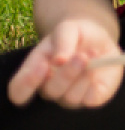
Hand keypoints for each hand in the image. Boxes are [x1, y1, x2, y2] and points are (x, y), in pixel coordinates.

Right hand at [7, 17, 123, 107]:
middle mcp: (49, 88)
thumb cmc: (76, 35)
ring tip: (94, 54)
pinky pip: (91, 101)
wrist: (100, 40)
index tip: (43, 66)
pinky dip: (97, 85)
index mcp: (34, 72)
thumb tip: (59, 60)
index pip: (18, 90)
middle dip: (67, 73)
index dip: (27, 84)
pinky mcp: (91, 99)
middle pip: (51, 92)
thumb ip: (62, 41)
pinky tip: (100, 68)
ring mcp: (69, 97)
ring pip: (71, 98)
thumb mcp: (68, 29)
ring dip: (85, 76)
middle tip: (82, 55)